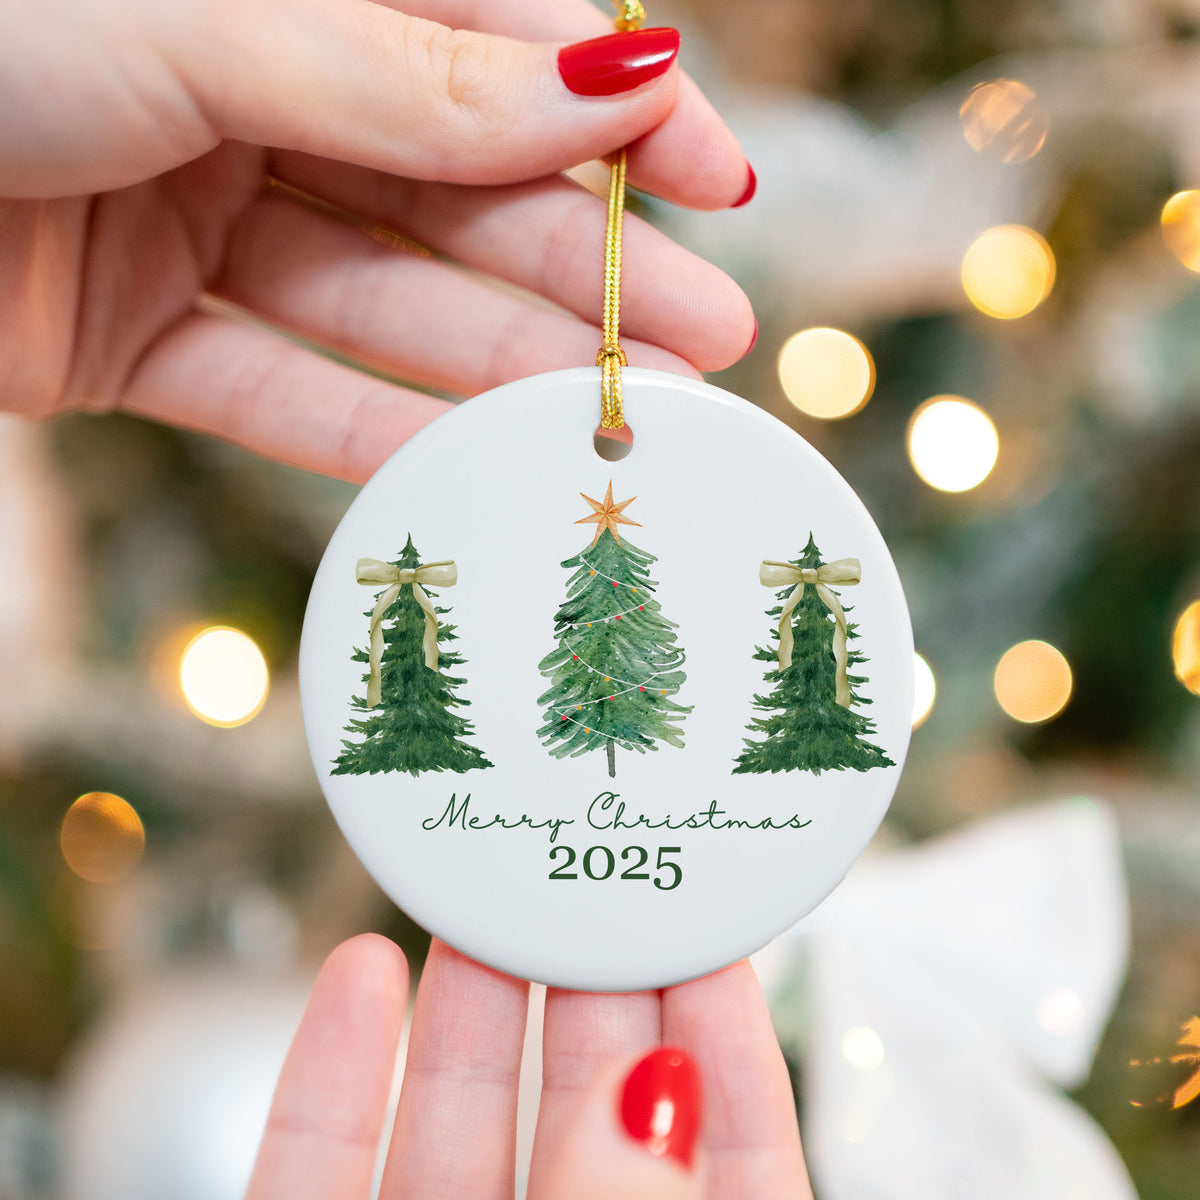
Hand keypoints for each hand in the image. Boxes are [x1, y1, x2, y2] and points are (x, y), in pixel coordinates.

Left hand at [0, 0, 755, 481]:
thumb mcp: (210, 20)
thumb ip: (415, 78)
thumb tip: (620, 85)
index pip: (496, 44)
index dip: (615, 116)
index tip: (718, 182)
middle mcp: (253, 91)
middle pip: (458, 190)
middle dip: (587, 265)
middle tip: (712, 337)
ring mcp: (196, 215)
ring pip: (382, 299)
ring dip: (503, 360)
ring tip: (624, 410)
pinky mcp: (136, 331)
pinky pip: (275, 386)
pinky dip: (367, 428)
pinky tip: (471, 463)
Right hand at [246, 935, 811, 1198]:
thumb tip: (649, 1094)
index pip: (725, 1160)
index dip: (726, 1044)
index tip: (712, 930)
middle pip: (583, 1117)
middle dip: (587, 987)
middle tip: (586, 872)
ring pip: (451, 1129)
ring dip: (464, 1005)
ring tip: (479, 895)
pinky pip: (317, 1172)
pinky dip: (333, 1074)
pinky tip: (359, 975)